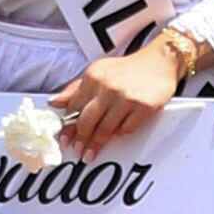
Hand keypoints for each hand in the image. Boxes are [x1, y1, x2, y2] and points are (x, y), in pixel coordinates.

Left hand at [55, 29, 186, 157]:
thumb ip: (76, 88)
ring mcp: (126, 97)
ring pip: (105, 129)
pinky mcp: (143, 107)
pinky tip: (114, 138)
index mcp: (93, 77)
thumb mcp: (99, 72)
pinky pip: (126, 129)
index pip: (74, 108)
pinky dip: (119, 135)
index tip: (65, 139)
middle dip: (80, 139)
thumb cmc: (127, 69)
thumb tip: (54, 102)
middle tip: (78, 150)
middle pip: (86, 121)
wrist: (159, 61)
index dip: (68, 126)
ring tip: (91, 153)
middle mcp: (107, 87)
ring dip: (96, 144)